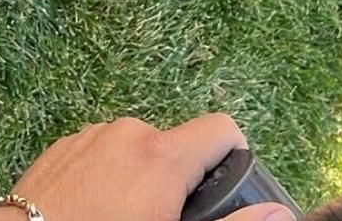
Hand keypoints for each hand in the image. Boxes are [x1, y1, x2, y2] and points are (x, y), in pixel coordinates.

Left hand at [12, 115, 293, 220]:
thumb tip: (281, 213)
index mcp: (163, 157)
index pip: (223, 129)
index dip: (234, 160)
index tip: (224, 197)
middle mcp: (130, 133)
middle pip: (177, 148)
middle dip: (180, 186)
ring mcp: (91, 136)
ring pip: (136, 154)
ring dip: (140, 183)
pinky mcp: (61, 148)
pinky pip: (101, 157)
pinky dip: (106, 182)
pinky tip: (92, 217)